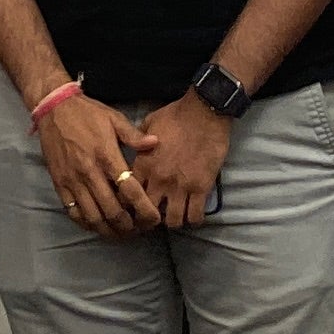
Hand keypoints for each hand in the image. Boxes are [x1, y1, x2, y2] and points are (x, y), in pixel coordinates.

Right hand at [34, 90, 152, 236]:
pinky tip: (98, 225)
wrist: (53, 109)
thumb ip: (134, 135)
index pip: (129, 190)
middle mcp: (90, 172)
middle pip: (112, 210)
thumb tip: (155, 144)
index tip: (154, 219)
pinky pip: (73, 212)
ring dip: (109, 230)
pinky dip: (87, 224)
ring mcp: (72, 181)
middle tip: (139, 229)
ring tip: (121, 232)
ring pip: (93, 217)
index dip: (144, 209)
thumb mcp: (114, 118)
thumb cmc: (87, 113)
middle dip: (129, 226)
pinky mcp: (59, 184)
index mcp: (107, 156)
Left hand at [123, 93, 235, 227]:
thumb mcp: (148, 123)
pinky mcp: (201, 188)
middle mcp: (159, 180)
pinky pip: (194, 216)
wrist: (205, 112)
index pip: (128, 195)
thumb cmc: (176, 115)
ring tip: (175, 215)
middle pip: (148, 214)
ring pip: (172, 221)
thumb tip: (135, 148)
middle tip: (154, 218)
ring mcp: (181, 187)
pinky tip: (192, 215)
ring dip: (172, 221)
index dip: (130, 204)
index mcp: (144, 165)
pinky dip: (193, 219)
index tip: (134, 206)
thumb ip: (138, 140)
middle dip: (149, 219)